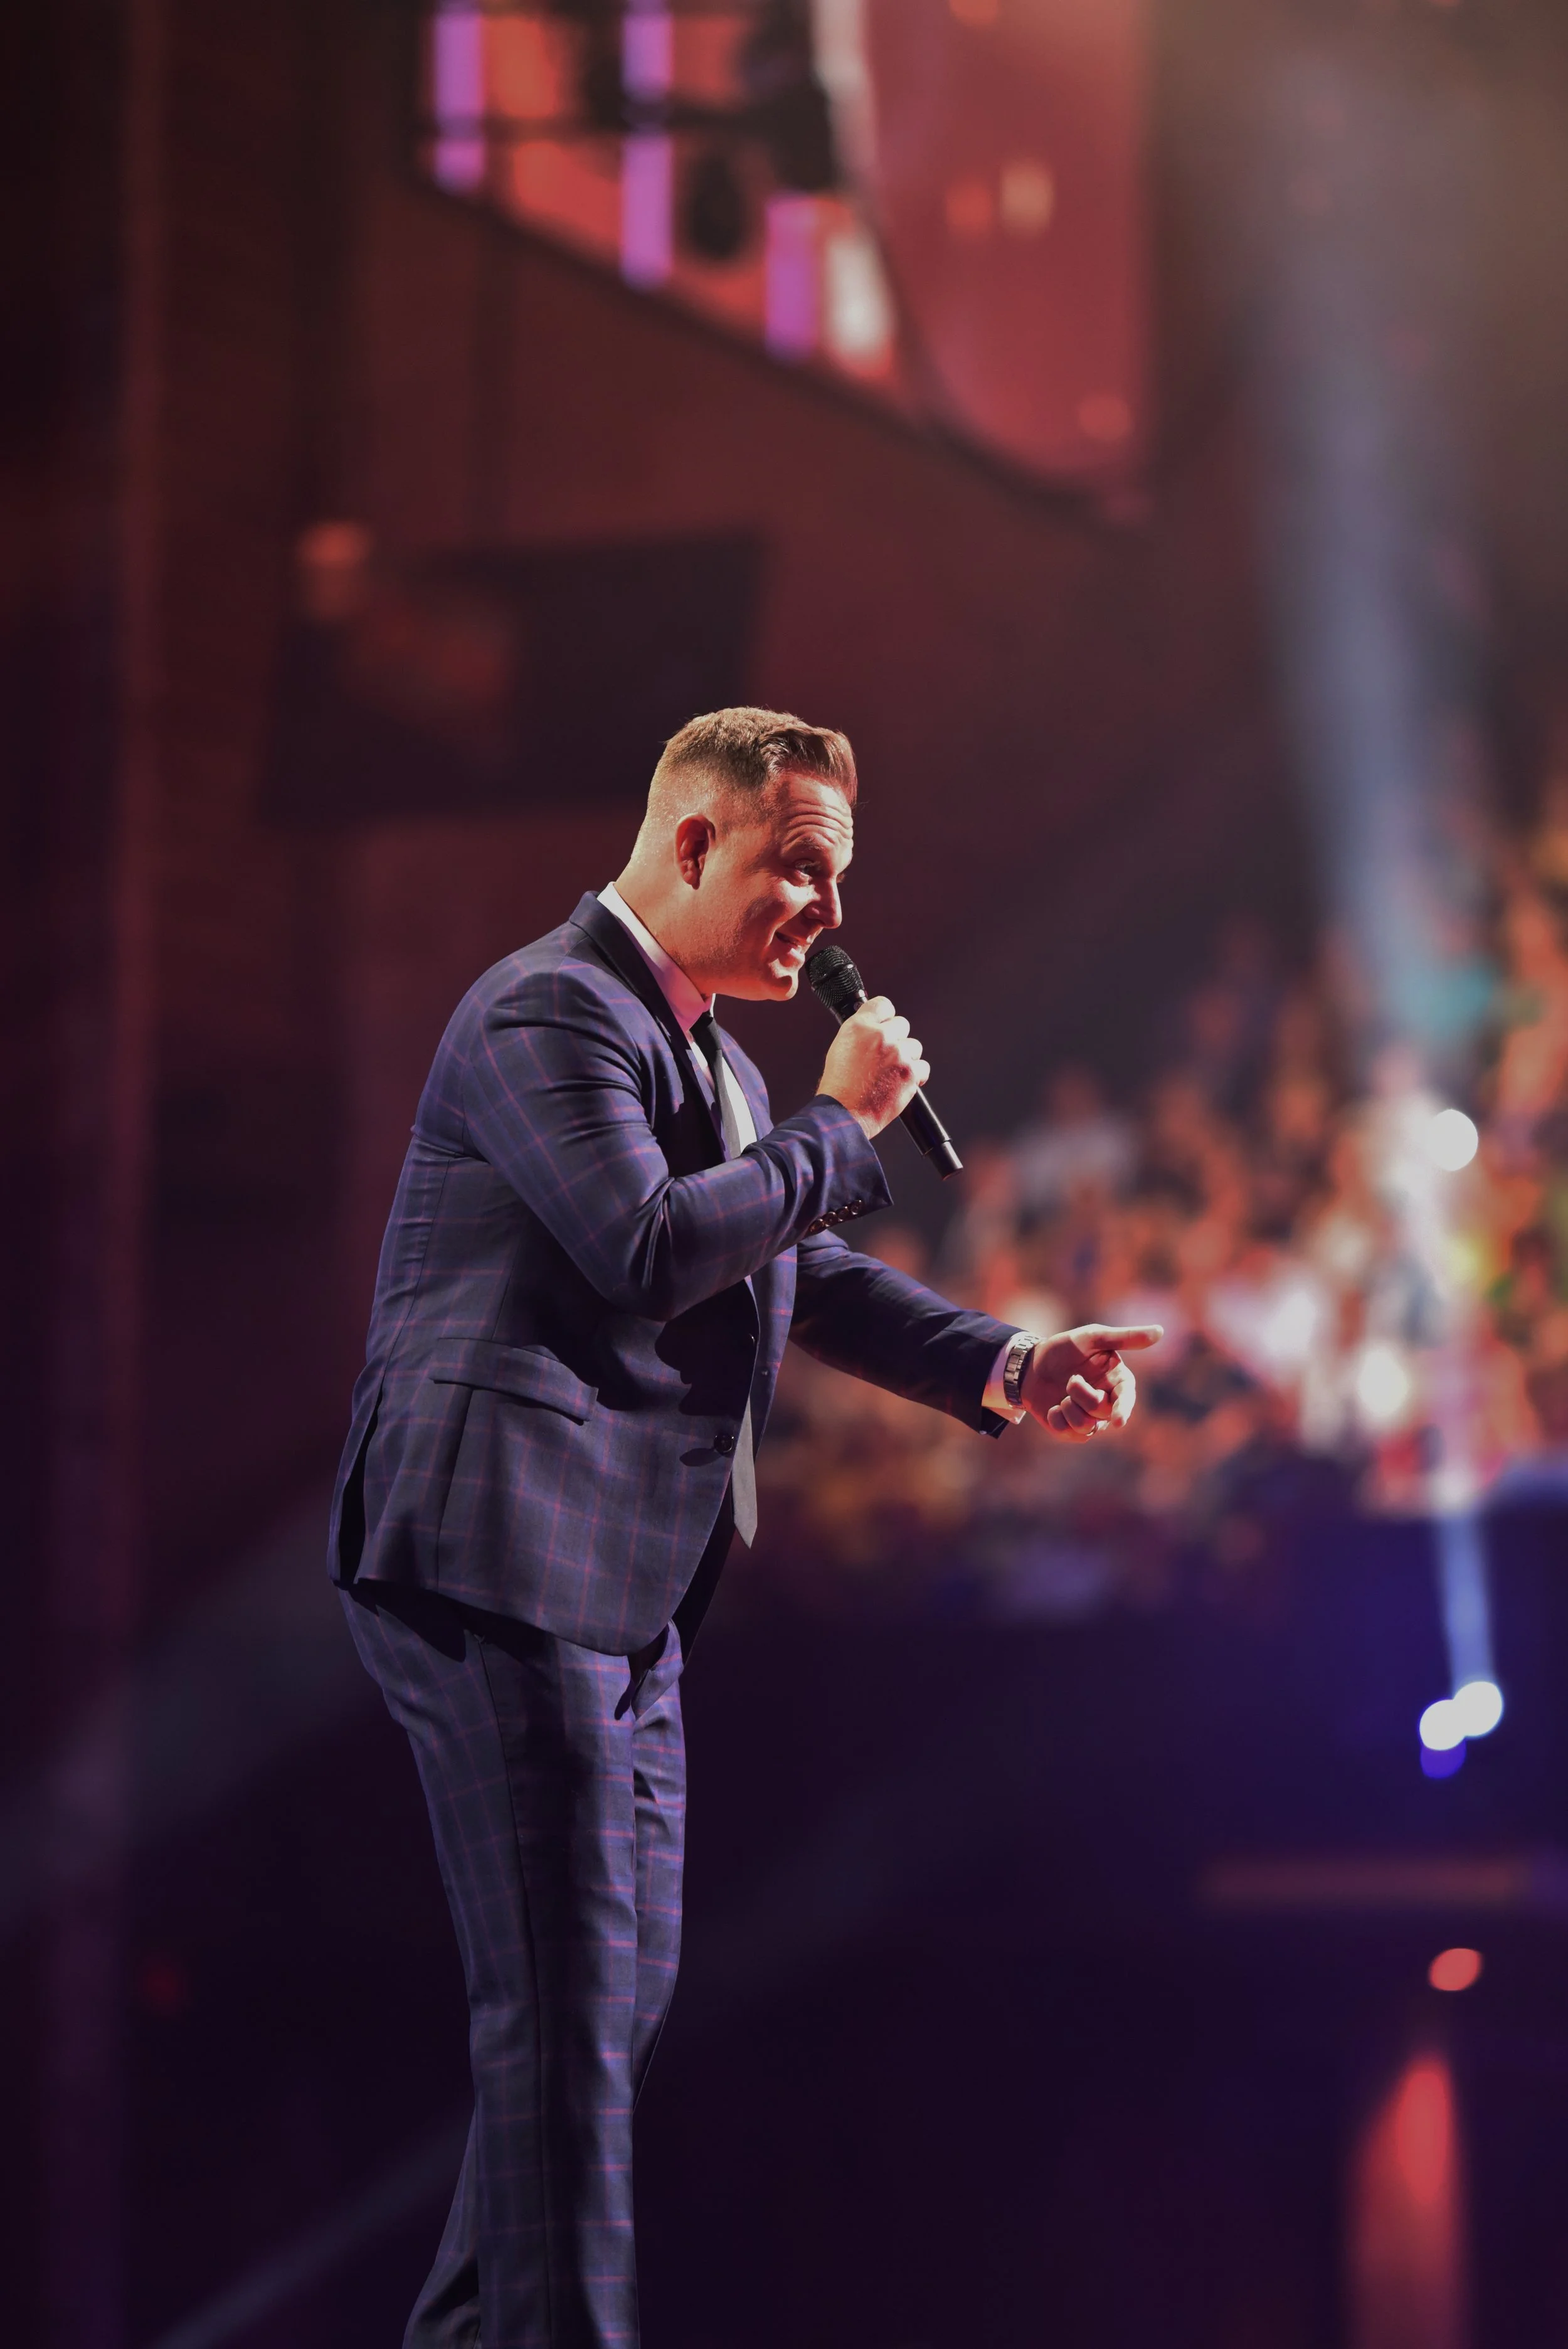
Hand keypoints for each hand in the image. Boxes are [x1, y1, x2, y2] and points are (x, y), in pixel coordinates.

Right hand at [820, 996, 929, 1140]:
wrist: (845, 1113)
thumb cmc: (839, 1086)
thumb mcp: (841, 1047)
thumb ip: (861, 1032)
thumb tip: (876, 1025)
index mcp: (859, 1026)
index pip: (883, 1004)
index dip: (885, 1016)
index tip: (886, 1024)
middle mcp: (880, 1036)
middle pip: (902, 1024)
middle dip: (896, 1039)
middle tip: (885, 1056)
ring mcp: (898, 1054)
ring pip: (914, 1046)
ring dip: (906, 1057)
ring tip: (891, 1072)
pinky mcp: (910, 1073)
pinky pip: (923, 1067)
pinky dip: (915, 1075)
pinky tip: (900, 1082)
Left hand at [1020, 1324, 1163, 1441]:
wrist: (1031, 1364)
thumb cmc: (1065, 1348)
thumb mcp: (1093, 1338)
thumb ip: (1125, 1338)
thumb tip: (1160, 1331)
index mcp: (1117, 1381)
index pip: (1127, 1398)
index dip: (1124, 1410)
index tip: (1118, 1421)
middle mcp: (1107, 1403)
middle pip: (1102, 1411)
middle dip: (1081, 1394)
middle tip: (1071, 1379)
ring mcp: (1090, 1419)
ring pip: (1085, 1425)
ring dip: (1068, 1407)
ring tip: (1061, 1395)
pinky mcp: (1070, 1431)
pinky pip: (1066, 1432)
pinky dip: (1056, 1418)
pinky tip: (1052, 1407)